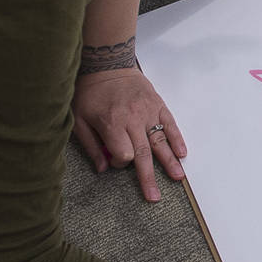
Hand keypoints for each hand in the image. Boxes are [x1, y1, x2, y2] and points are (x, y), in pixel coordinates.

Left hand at [72, 68, 185, 202]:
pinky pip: (169, 124)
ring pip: (160, 141)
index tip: (114, 159)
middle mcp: (133, 120)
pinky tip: (181, 152)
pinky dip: (177, 138)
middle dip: (149, 177)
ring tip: (178, 178)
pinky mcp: (158, 104)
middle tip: (154, 197)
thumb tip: (102, 169)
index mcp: (112, 124)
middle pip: (144, 153)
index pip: (123, 154)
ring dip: (169, 161)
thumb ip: (90, 146)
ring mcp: (148, 111)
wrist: (107, 64)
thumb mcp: (79, 120)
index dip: (120, 162)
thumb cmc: (90, 92)